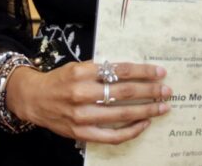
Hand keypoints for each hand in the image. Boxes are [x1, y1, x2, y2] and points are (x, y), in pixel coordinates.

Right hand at [6, 60, 171, 143]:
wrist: (34, 99)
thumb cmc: (60, 81)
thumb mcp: (78, 67)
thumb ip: (102, 69)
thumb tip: (134, 72)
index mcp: (82, 72)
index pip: (120, 71)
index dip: (143, 72)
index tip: (160, 72)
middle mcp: (81, 93)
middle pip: (124, 92)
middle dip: (150, 91)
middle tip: (167, 90)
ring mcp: (81, 115)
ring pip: (121, 114)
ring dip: (146, 110)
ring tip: (162, 107)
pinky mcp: (81, 132)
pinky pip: (112, 135)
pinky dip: (131, 130)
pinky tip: (144, 124)